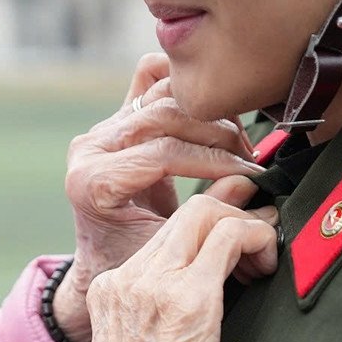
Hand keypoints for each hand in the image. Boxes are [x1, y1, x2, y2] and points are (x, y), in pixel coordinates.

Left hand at [54, 55, 265, 341]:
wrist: (108, 263)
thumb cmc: (137, 263)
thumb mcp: (172, 245)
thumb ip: (207, 212)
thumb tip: (250, 182)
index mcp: (93, 181)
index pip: (163, 152)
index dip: (214, 160)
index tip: (251, 174)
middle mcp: (91, 147)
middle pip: (163, 113)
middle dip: (215, 133)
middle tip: (249, 158)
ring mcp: (103, 128)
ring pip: (161, 90)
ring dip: (208, 111)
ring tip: (237, 143)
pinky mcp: (118, 116)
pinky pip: (152, 78)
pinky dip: (187, 89)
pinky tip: (216, 118)